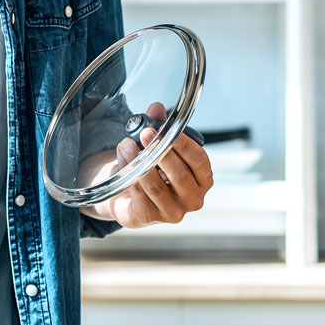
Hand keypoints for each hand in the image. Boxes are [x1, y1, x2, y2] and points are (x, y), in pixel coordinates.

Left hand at [85, 101, 213, 228]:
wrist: (134, 201)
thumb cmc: (155, 173)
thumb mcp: (161, 149)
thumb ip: (160, 128)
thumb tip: (156, 108)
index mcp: (203, 180)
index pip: (200, 161)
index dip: (185, 144)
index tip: (168, 129)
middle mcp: (193, 199)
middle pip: (179, 175)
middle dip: (160, 151)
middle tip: (145, 133)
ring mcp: (173, 211)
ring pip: (155, 185)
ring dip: (139, 161)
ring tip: (126, 144)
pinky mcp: (150, 217)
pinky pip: (139, 193)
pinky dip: (129, 174)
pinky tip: (122, 160)